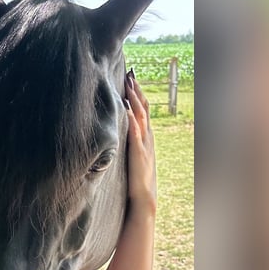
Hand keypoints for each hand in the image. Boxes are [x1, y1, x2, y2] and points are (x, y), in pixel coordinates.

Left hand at [124, 70, 156, 212]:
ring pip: (141, 116)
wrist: (144, 196)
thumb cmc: (136, 176)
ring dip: (134, 99)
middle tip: (131, 73)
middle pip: (144, 108)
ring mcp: (144, 144)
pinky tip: (126, 108)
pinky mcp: (138, 152)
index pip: (143, 110)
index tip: (132, 78)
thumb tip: (121, 129)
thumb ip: (130, 141)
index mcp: (146, 136)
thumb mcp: (134, 154)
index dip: (139, 94)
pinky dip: (131, 119)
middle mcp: (147, 137)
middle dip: (137, 90)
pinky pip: (135, 133)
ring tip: (128, 84)